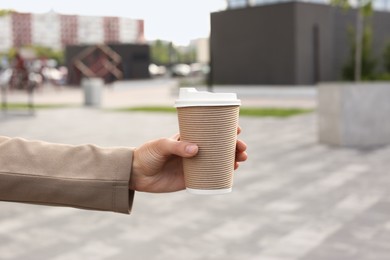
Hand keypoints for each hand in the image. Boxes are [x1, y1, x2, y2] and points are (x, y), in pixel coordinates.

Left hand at [130, 128, 247, 192]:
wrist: (135, 174)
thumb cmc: (147, 154)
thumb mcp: (161, 146)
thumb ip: (177, 147)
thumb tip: (196, 150)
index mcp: (188, 138)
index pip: (209, 131)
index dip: (225, 130)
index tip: (237, 129)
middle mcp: (194, 150)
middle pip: (218, 146)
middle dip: (233, 146)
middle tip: (242, 147)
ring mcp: (194, 165)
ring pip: (217, 161)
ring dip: (231, 159)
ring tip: (241, 159)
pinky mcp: (190, 179)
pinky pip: (210, 177)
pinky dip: (222, 175)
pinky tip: (231, 173)